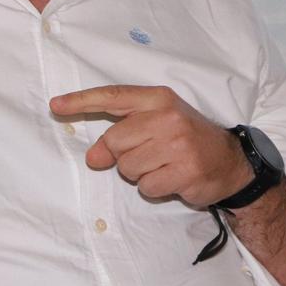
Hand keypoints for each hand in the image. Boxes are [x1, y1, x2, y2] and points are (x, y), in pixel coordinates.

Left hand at [50, 85, 250, 206]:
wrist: (230, 160)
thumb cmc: (185, 138)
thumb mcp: (155, 127)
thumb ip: (122, 134)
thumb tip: (94, 157)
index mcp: (158, 98)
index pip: (112, 97)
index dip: (81, 101)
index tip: (56, 106)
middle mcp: (167, 117)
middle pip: (114, 141)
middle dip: (124, 154)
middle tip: (150, 153)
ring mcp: (178, 145)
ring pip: (128, 168)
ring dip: (140, 174)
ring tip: (164, 165)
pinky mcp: (185, 172)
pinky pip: (146, 188)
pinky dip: (155, 188)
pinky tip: (173, 178)